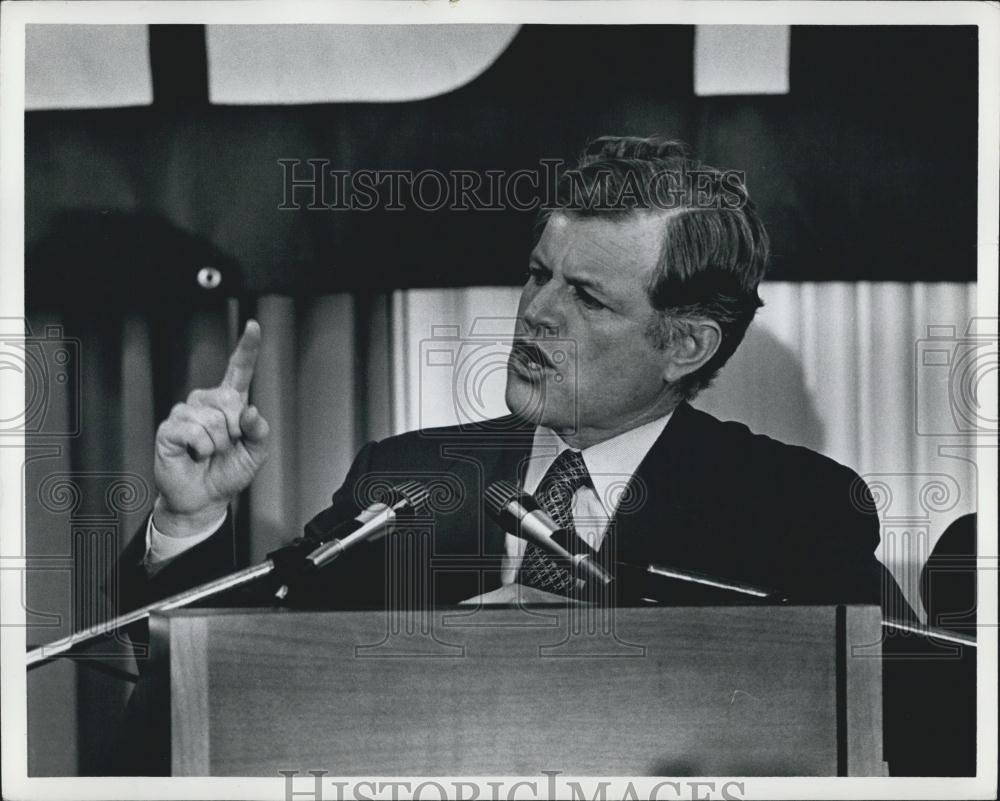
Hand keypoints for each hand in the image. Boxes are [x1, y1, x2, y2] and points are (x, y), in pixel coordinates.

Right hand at [153, 320, 270, 536]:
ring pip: (212, 418)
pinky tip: (195, 454)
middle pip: (229, 399)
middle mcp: (206, 403)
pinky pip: (193, 430)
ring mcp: (185, 413)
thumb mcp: (256, 454)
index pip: (239, 370)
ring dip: (219, 443)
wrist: (205, 499)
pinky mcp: (169, 428)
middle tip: (227, 446)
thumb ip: (260, 432)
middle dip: (235, 429)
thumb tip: (250, 412)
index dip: (247, 348)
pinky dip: (202, 448)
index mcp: (229, 404)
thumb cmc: (228, 473)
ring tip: (209, 453)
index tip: (254, 326)